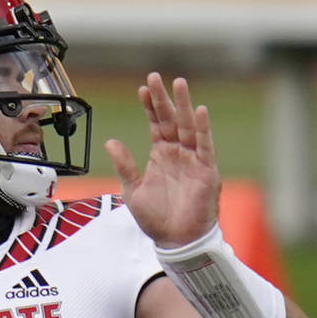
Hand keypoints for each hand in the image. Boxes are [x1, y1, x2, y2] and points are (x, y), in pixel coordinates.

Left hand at [104, 73, 220, 247]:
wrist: (175, 240)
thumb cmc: (156, 219)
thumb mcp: (132, 190)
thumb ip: (124, 165)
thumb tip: (110, 142)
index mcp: (161, 156)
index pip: (156, 124)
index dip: (150, 107)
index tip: (142, 88)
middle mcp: (178, 153)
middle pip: (171, 120)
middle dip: (163, 99)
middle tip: (156, 76)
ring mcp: (193, 160)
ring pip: (187, 127)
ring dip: (183, 105)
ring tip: (178, 83)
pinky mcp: (206, 170)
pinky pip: (204, 146)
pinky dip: (202, 129)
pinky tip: (198, 111)